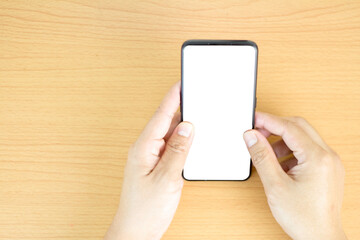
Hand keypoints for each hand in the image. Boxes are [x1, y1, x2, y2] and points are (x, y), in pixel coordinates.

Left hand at [104, 81, 193, 239]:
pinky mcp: (158, 164)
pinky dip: (183, 141)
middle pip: (166, 122)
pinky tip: (193, 140)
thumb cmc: (145, 209)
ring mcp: (152, 156)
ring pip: (171, 134)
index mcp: (143, 147)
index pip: (160, 116)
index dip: (173, 97)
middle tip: (198, 96)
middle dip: (182, 108)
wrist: (137, 230)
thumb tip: (188, 127)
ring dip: (184, 126)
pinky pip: (172, 146)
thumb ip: (178, 151)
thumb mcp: (166, 178)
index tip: (183, 83)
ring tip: (200, 116)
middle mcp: (146, 148)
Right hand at [243, 112, 346, 239]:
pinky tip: (278, 163)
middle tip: (256, 132)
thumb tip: (251, 136)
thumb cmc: (304, 218)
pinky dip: (290, 151)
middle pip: (298, 127)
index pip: (289, 127)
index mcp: (318, 158)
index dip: (267, 120)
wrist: (320, 238)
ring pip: (303, 137)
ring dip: (282, 140)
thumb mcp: (275, 185)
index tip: (252, 118)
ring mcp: (329, 162)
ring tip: (266, 152)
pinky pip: (307, 150)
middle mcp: (327, 156)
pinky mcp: (327, 168)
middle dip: (275, 127)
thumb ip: (262, 156)